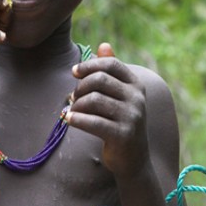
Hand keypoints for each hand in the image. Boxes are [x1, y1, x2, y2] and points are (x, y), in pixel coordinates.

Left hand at [67, 43, 150, 178]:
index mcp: (136, 84)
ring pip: (93, 100)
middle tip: (73, 98)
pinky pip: (93, 122)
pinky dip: (76, 119)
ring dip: (76, 105)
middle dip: (80, 87)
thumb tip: (104, 45)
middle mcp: (137, 98)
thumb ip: (113, 71)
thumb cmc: (121, 122)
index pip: (111, 64)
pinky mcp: (122, 135)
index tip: (74, 72)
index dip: (90, 65)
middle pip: (100, 80)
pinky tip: (68, 119)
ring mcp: (132, 116)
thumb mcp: (120, 96)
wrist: (133, 160)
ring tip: (72, 111)